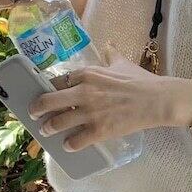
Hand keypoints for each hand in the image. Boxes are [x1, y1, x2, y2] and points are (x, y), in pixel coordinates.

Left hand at [27, 43, 186, 151]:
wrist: (158, 100)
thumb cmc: (141, 81)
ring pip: (58, 123)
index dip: (48, 89)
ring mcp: (90, 112)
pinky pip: (76, 140)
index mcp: (87, 74)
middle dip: (37, 108)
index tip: (44, 93)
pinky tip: (68, 145)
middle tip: (34, 113)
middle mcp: (84, 92)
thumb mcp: (122, 63)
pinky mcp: (99, 130)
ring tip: (46, 131)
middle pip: (49, 101)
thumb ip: (111, 55)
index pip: (57, 81)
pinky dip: (69, 144)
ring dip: (49, 128)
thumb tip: (108, 46)